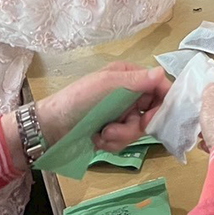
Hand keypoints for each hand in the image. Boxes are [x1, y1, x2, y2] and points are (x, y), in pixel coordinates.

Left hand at [34, 63, 171, 152]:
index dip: (163, 102)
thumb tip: (162, 72)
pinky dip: (113, 142)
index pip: (158, 86)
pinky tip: (98, 139)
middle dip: (137, 125)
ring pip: (138, 129)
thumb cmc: (78, 99)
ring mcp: (121, 113)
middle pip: (151, 111)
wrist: (50, 126)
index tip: (156, 118)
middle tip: (119, 129)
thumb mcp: (107, 85)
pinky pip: (125, 140)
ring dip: (121, 136)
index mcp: (129, 76)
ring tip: (104, 134)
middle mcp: (128, 93)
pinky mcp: (113, 130)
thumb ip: (136, 81)